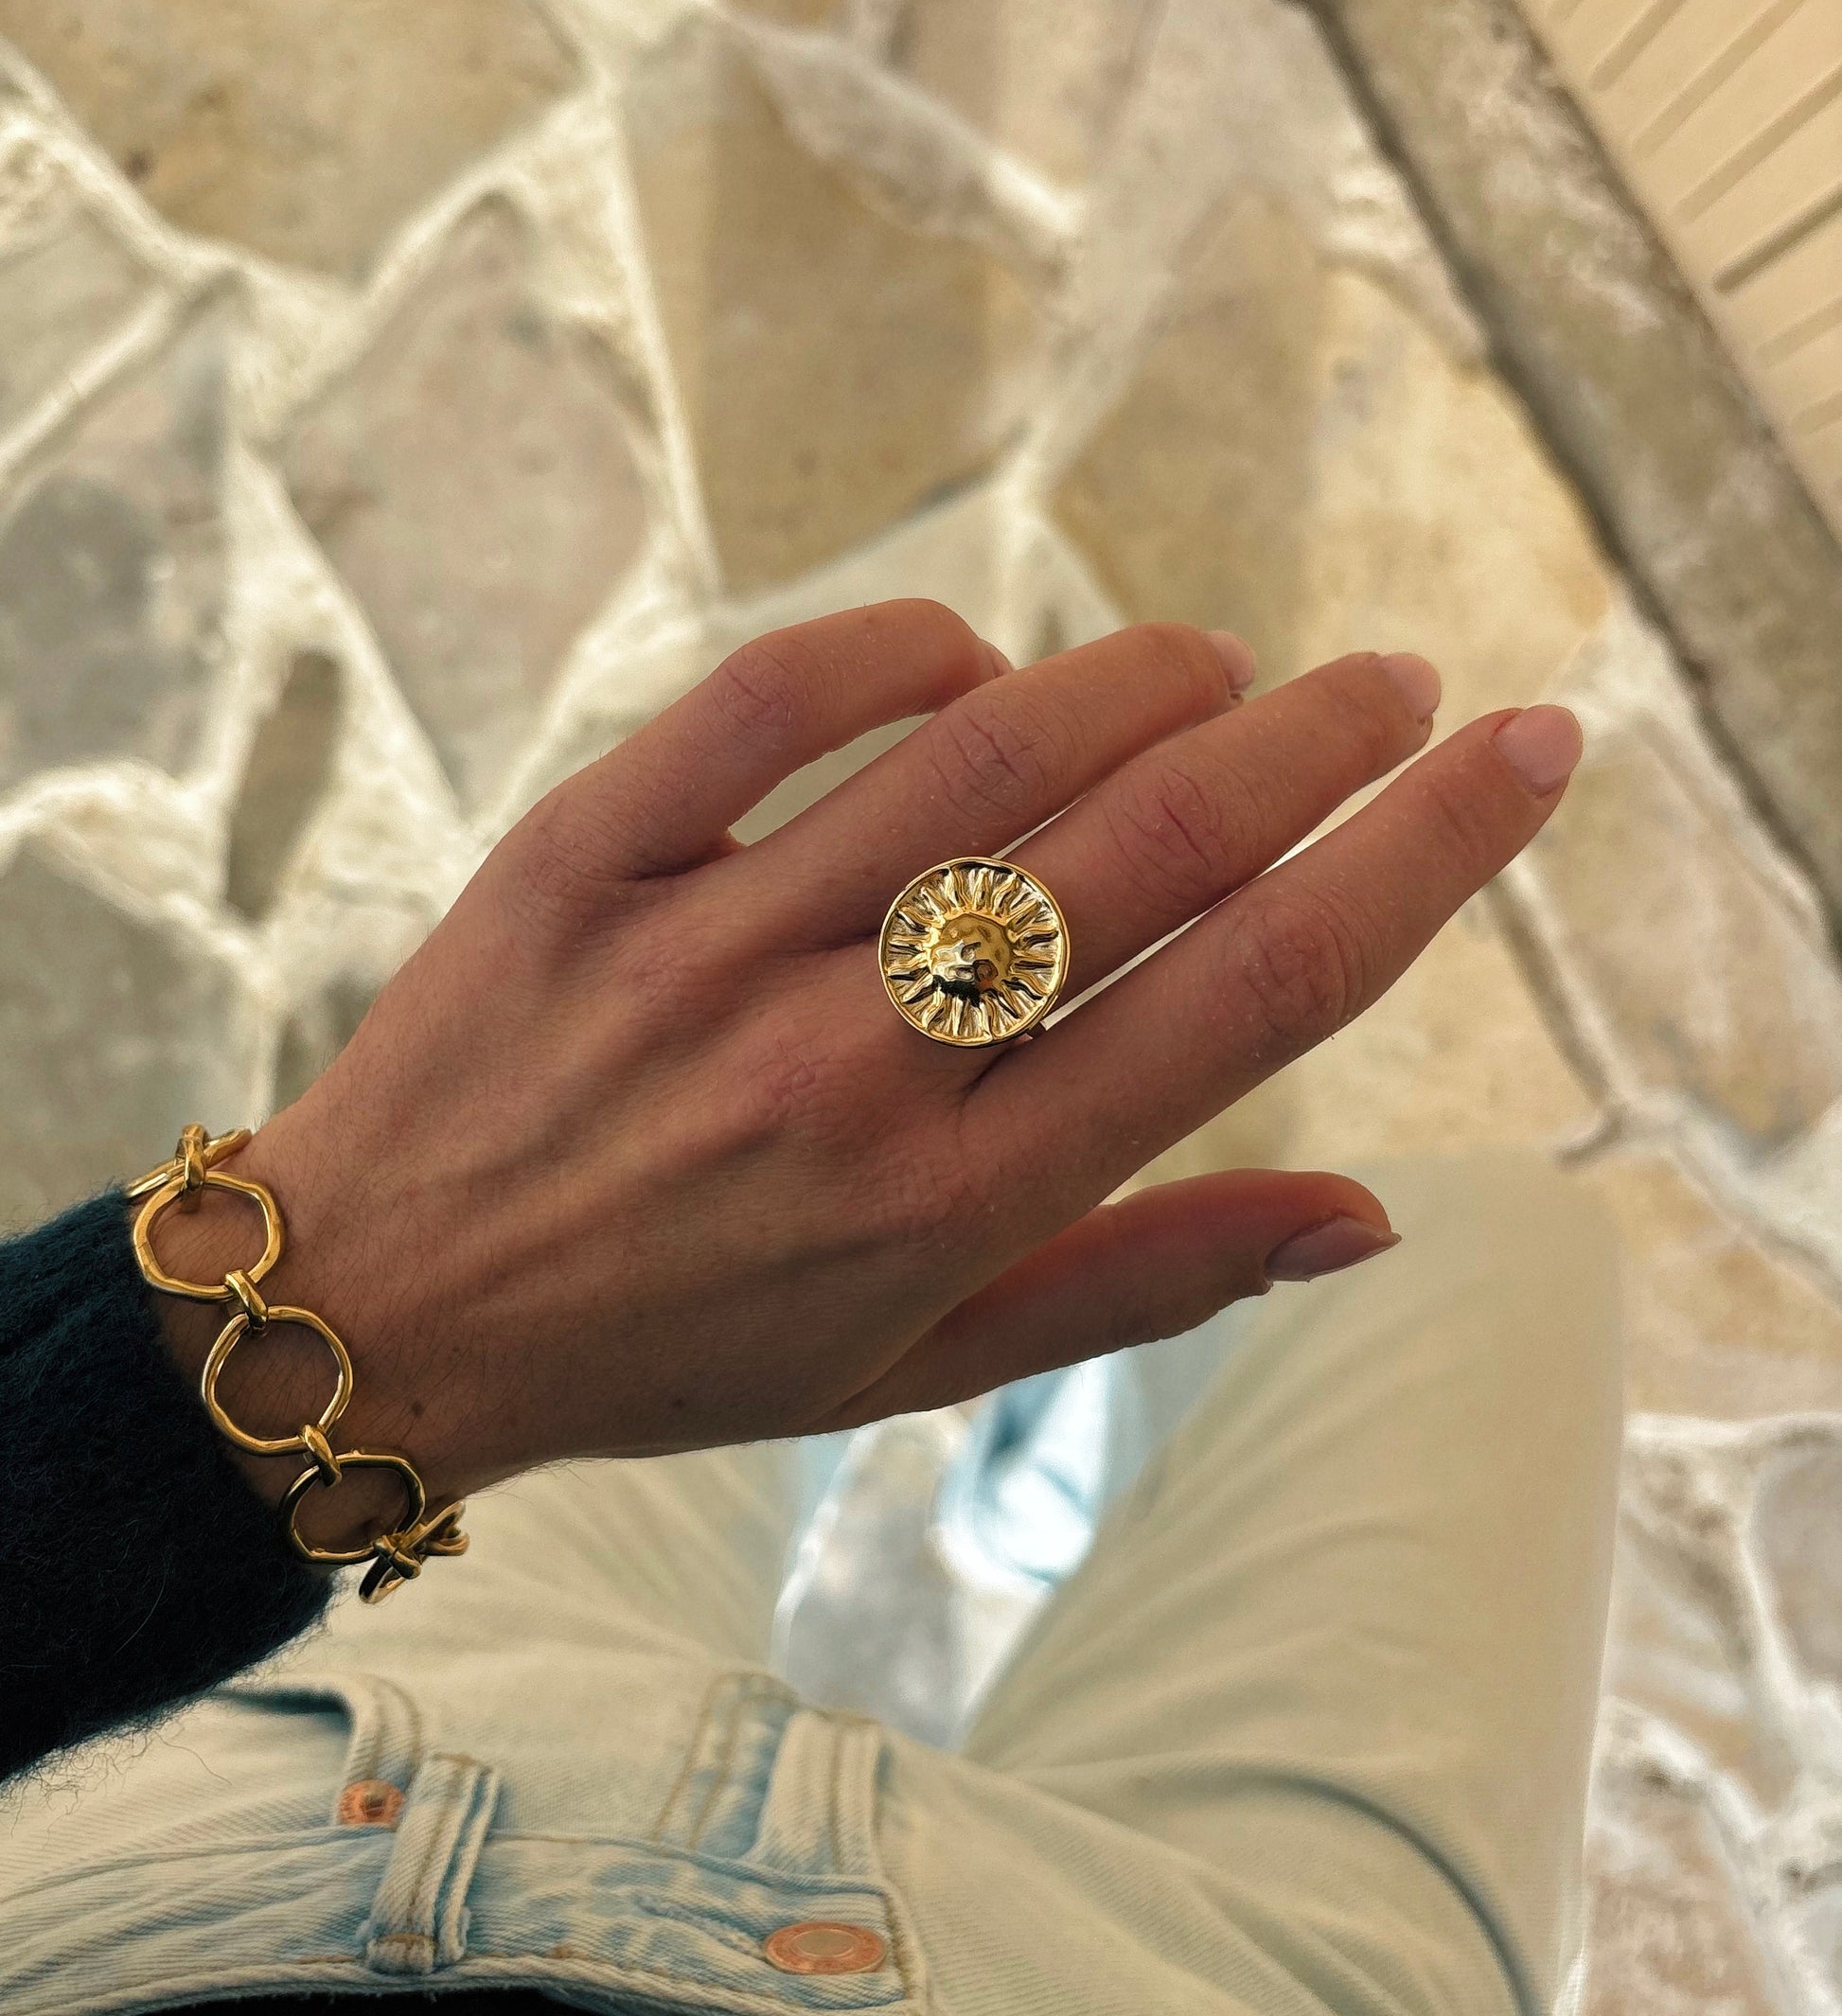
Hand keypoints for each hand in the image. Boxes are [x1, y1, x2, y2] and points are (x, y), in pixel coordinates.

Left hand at [154, 602, 1580, 1516]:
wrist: (384, 1309)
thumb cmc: (682, 1343)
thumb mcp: (920, 1367)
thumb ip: (1149, 1282)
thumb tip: (1377, 1212)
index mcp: (958, 1199)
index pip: (1254, 994)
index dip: (1423, 858)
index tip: (1520, 759)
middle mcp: (855, 1062)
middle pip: (1157, 844)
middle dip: (1326, 737)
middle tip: (1402, 685)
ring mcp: (717, 942)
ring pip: (995, 746)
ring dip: (1152, 675)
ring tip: (1220, 667)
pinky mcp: (592, 847)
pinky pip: (787, 694)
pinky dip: (920, 648)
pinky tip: (983, 661)